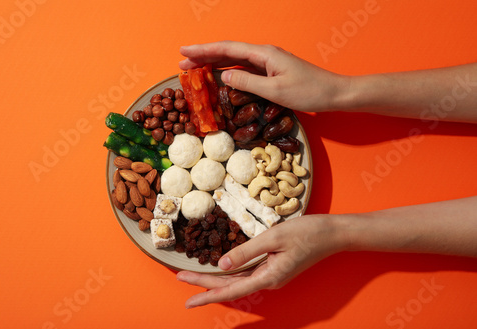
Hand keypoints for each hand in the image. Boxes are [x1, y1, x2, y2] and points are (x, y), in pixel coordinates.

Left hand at [176, 214, 348, 307]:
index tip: (187, 300)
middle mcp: (268, 280)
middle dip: (204, 284)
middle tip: (179, 279)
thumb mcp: (274, 238)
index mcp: (268, 276)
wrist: (332, 234)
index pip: (230, 289)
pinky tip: (219, 270)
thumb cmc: (307, 232)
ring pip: (237, 280)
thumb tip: (221, 264)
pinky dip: (229, 273)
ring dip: (215, 279)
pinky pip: (247, 273)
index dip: (206, 293)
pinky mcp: (275, 268)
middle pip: (230, 286)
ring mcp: (272, 275)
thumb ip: (246, 251)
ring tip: (192, 276)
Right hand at [179, 40, 350, 112]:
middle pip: (227, 52)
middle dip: (203, 56)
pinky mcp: (271, 72)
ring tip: (194, 69)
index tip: (183, 51)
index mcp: (263, 54)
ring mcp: (268, 63)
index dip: (203, 50)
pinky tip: (219, 78)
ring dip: (213, 64)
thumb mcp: (275, 91)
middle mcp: (263, 55)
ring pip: (234, 61)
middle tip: (181, 63)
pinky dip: (228, 72)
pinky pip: (244, 70)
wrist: (333, 93)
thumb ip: (247, 83)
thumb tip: (223, 77)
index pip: (226, 49)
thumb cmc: (309, 92)